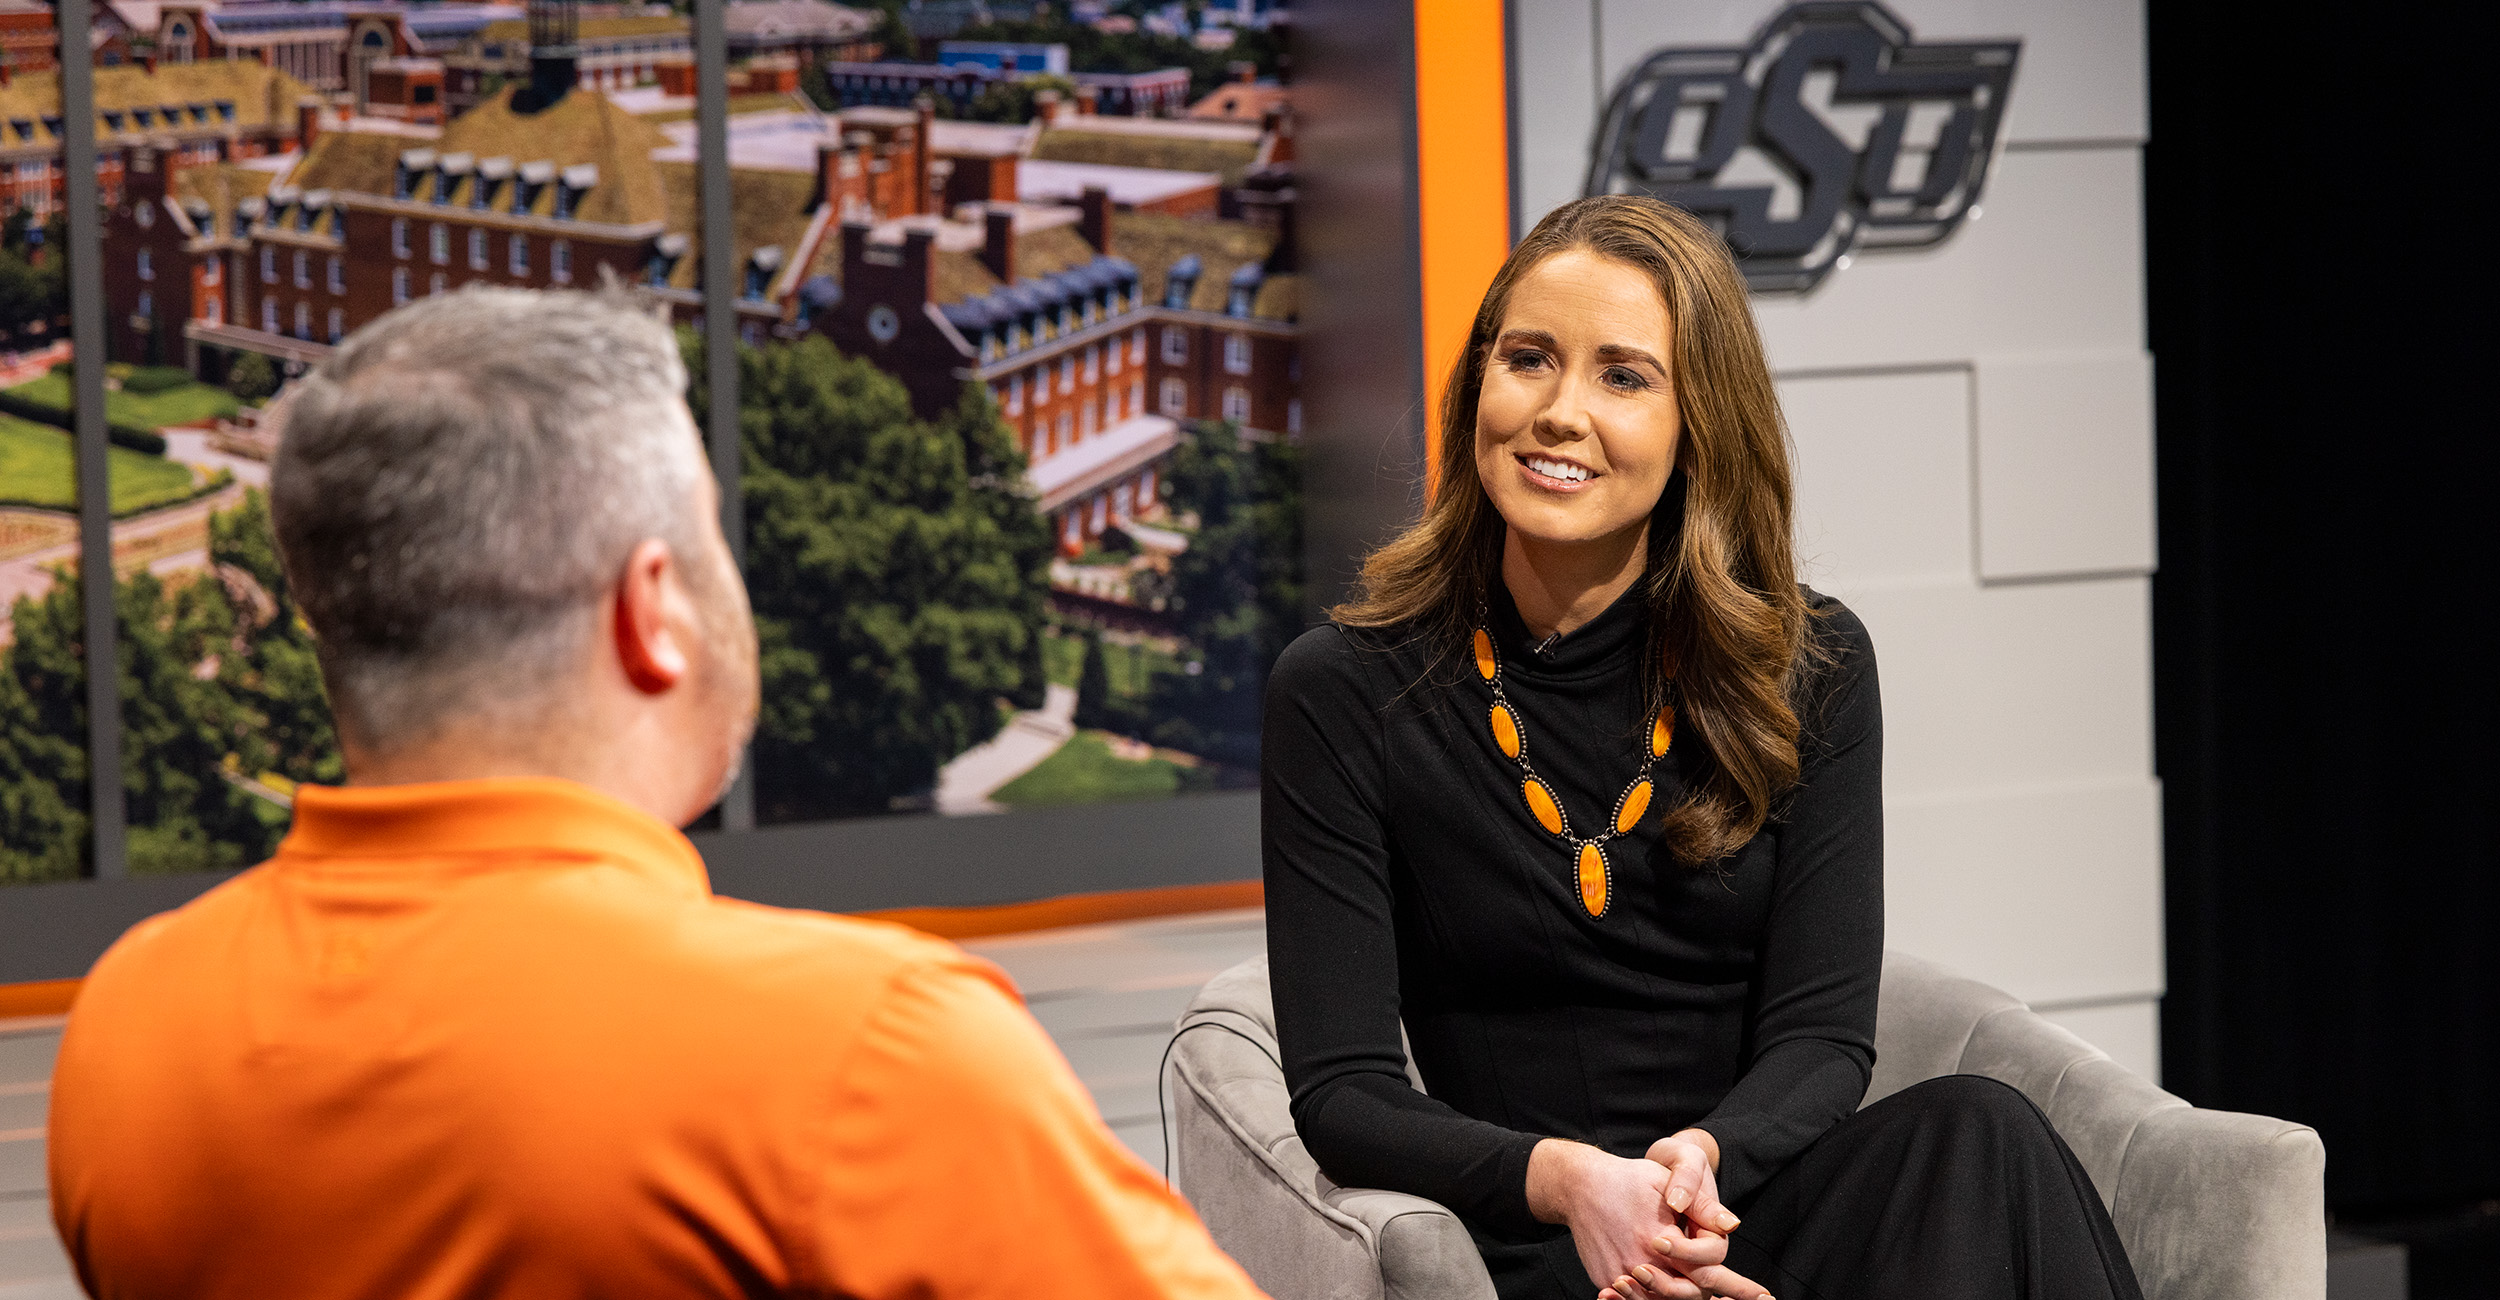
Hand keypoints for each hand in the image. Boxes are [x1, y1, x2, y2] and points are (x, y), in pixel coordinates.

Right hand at [1527, 1140, 1771, 1299]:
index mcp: (1661, 1238)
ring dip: (1676, 1295)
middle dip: (1713, 1293)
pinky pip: (1635, 1298)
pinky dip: (1648, 1296)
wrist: (1578, 1185)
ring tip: (1700, 1291)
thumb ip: (1700, 1205)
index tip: (1763, 1297)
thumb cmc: (1628, 1179)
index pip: (1708, 1270)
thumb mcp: (1666, 1181)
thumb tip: (1732, 1224)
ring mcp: (1620, 1274)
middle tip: (1749, 1299)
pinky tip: (1656, 1288)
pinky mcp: (1605, 1278)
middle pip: (1687, 1293)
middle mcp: (1641, 1262)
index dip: (1737, 1287)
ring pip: (1660, 1299)